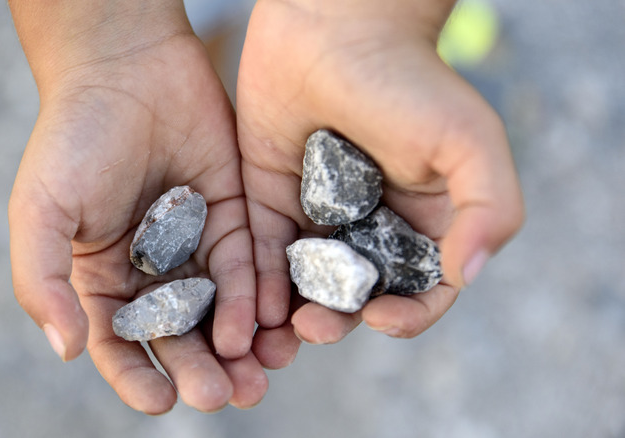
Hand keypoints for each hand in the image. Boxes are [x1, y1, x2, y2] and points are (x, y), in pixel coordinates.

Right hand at [8, 1, 262, 413]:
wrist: (126, 65)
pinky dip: (259, 293)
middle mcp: (153, 269)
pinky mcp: (236, 213)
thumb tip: (67, 350)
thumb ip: (42, 282)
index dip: (137, 377)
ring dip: (242, 346)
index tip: (162, 400)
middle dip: (203, 370)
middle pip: (181, 335)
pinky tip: (268, 319)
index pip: (120, 343)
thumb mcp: (40, 210)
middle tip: (225, 395)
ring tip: (257, 376)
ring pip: (222, 309)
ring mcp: (196, 243)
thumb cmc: (72, 138)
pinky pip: (250, 262)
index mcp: (103, 277)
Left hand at [236, 0, 523, 363]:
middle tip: (313, 329)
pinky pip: (261, 254)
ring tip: (274, 336)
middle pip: (354, 297)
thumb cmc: (410, 81)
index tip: (379, 318)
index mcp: (421, 224)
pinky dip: (257, 285)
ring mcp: (316, 217)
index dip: (405, 317)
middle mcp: (368, 228)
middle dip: (336, 322)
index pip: (418, 292)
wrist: (335, 27)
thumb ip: (489, 211)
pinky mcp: (268, 201)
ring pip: (303, 286)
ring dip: (291, 318)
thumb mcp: (470, 143)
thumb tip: (466, 275)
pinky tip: (251, 306)